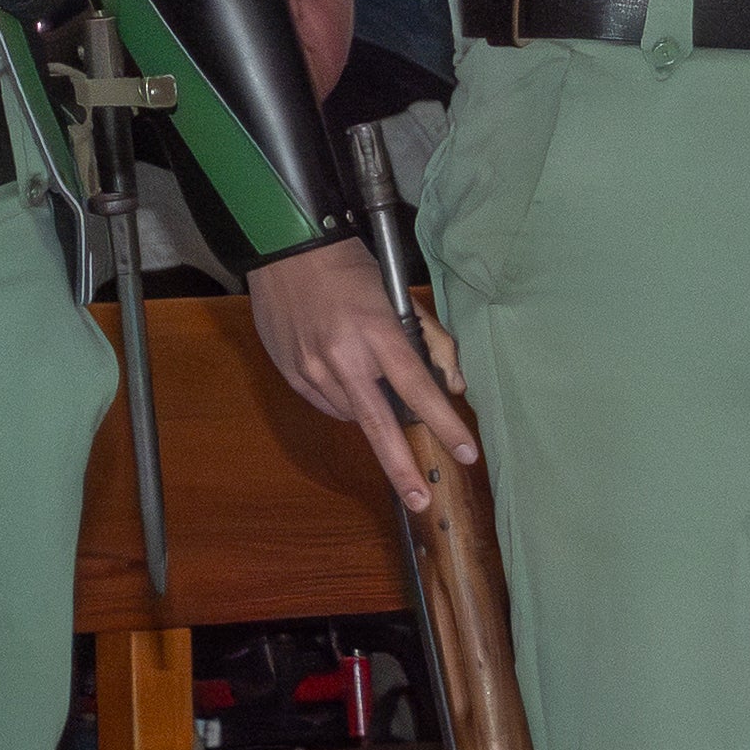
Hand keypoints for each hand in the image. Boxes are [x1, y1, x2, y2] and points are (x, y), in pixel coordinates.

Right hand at [247, 237, 483, 510]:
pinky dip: (343, 401)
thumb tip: (454, 386)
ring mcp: (312, 370)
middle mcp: (343, 357)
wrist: (283, 249)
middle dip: (402, 467)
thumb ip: (432, 340)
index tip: (466, 452)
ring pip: (353, 416)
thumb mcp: (399, 294)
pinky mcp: (291, 375)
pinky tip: (344, 378)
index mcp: (377, 332)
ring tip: (369, 381)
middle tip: (420, 499)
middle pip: (379, 425)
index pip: (419, 388)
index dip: (445, 424)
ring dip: (372, 414)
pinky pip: (327, 405)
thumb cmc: (351, 267)